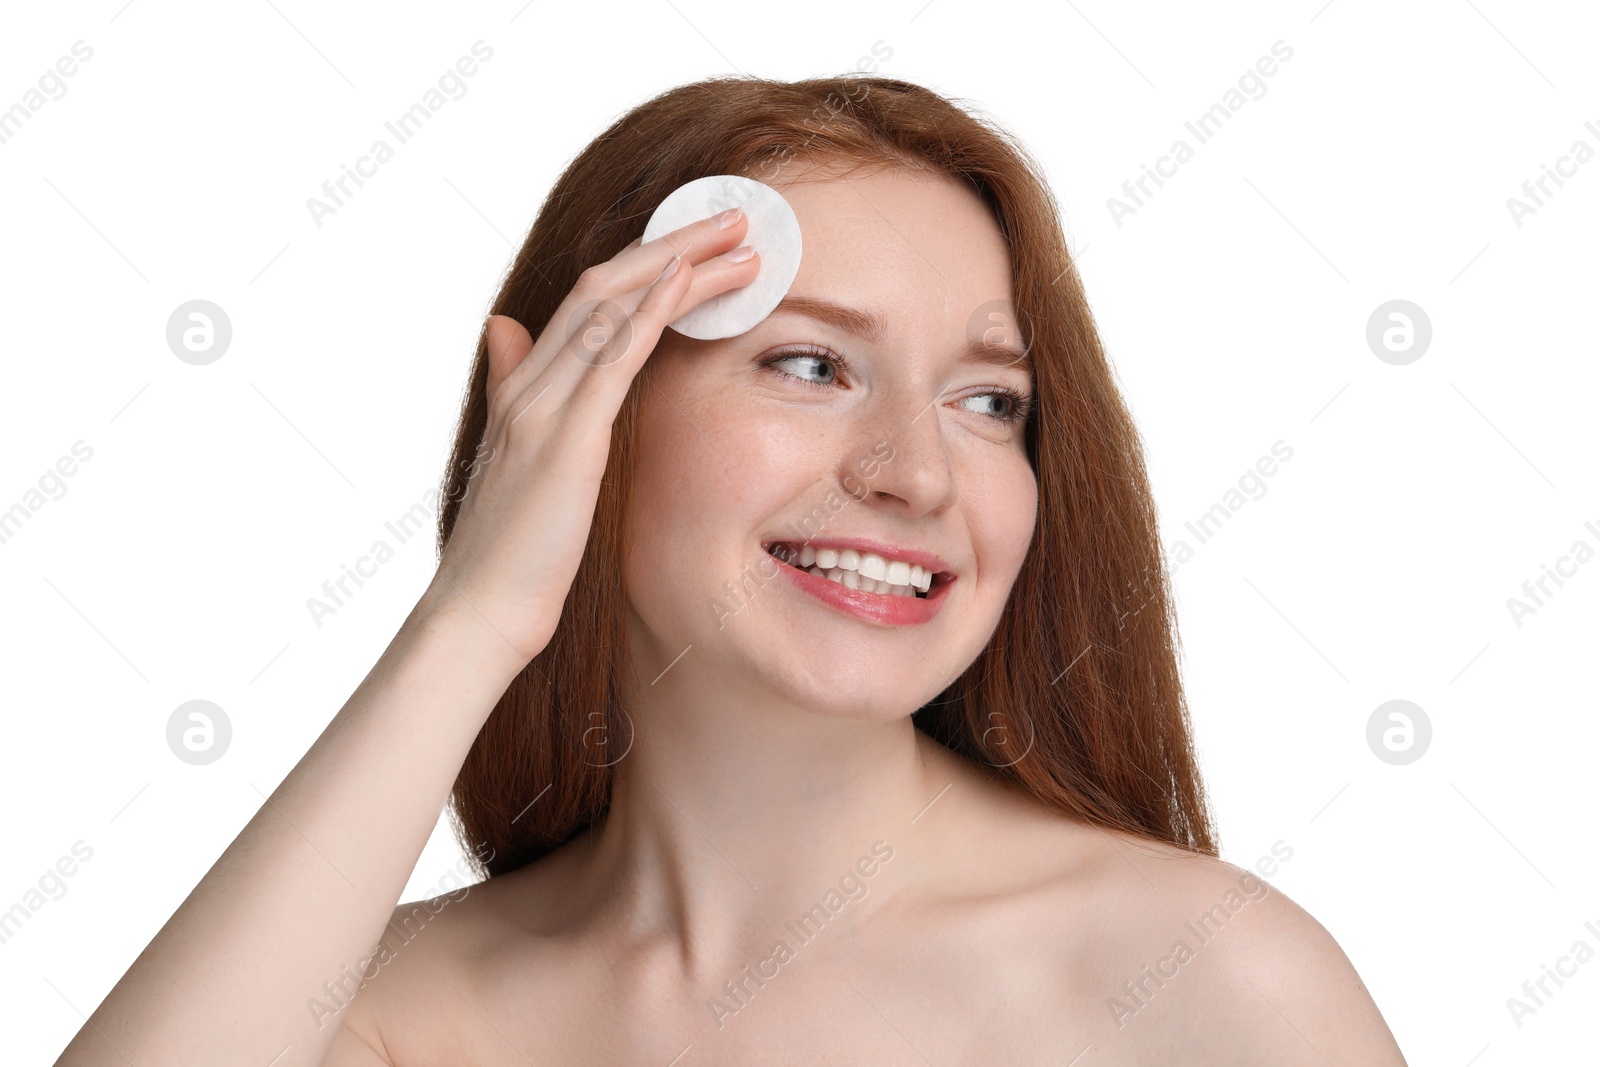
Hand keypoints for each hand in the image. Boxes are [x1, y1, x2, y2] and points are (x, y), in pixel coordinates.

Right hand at [421, 206, 759, 665]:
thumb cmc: (508, 552)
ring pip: (611, 304)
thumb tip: (501, 329)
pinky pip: (611, 356)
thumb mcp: (516, 460)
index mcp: (525, 388)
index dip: (645, 261)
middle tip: (735, 216)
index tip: (702, 241)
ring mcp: (544, 407)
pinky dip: (651, 310)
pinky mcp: (565, 439)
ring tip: (738, 237)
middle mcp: (531, 383)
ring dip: (679, 261)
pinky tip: (689, 280)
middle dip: (672, 241)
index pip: (589, 299)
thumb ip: (515, 389)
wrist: (478, 611)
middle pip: (604, 283)